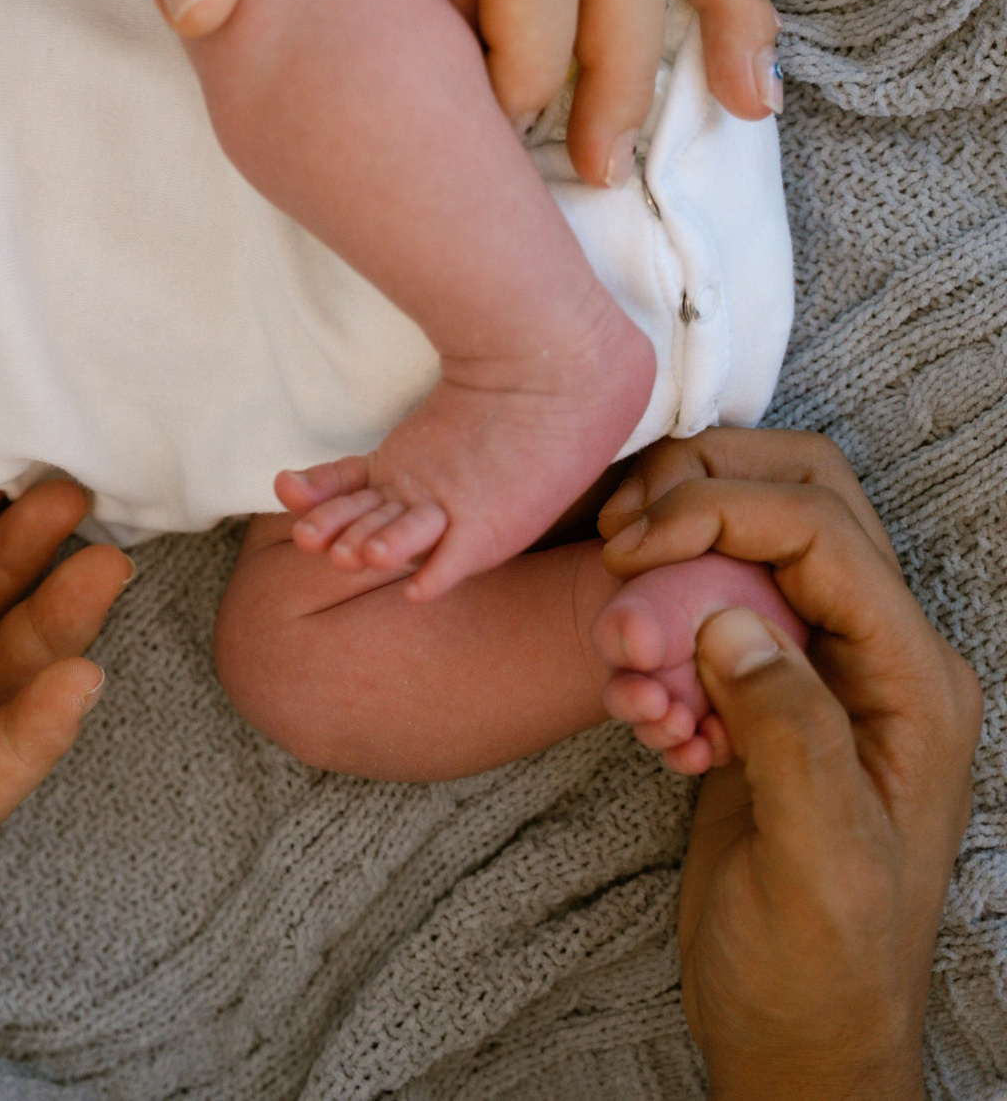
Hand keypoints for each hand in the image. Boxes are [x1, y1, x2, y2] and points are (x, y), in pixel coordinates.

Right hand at [598, 430, 978, 1098]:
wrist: (799, 1035)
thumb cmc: (823, 965)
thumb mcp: (819, 860)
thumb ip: (790, 734)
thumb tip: (730, 623)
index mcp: (915, 684)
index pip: (824, 535)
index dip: (721, 513)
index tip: (635, 551)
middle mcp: (875, 662)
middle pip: (798, 504)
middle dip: (700, 501)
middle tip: (622, 546)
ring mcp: (817, 677)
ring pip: (743, 552)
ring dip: (667, 579)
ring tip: (624, 658)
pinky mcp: (760, 701)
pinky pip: (701, 617)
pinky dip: (653, 642)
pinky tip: (640, 711)